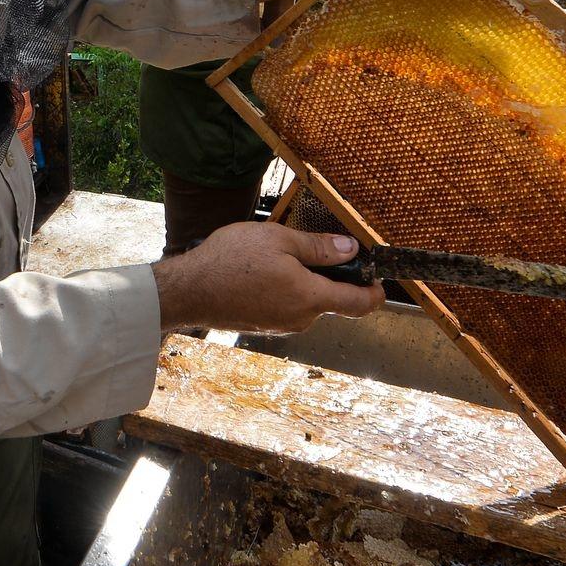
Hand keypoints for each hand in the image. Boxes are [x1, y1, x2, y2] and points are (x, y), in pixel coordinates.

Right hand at [150, 223, 383, 332]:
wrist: (188, 291)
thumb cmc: (230, 262)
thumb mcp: (278, 240)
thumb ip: (319, 247)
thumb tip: (351, 249)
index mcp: (311, 298)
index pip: (360, 304)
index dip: (376, 292)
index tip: (377, 277)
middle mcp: (301, 319)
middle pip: (332, 300)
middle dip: (329, 276)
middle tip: (312, 247)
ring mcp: (282, 326)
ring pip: (308, 303)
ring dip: (303, 281)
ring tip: (277, 255)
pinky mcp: (265, 326)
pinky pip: (288, 307)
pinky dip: (285, 289)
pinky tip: (262, 271)